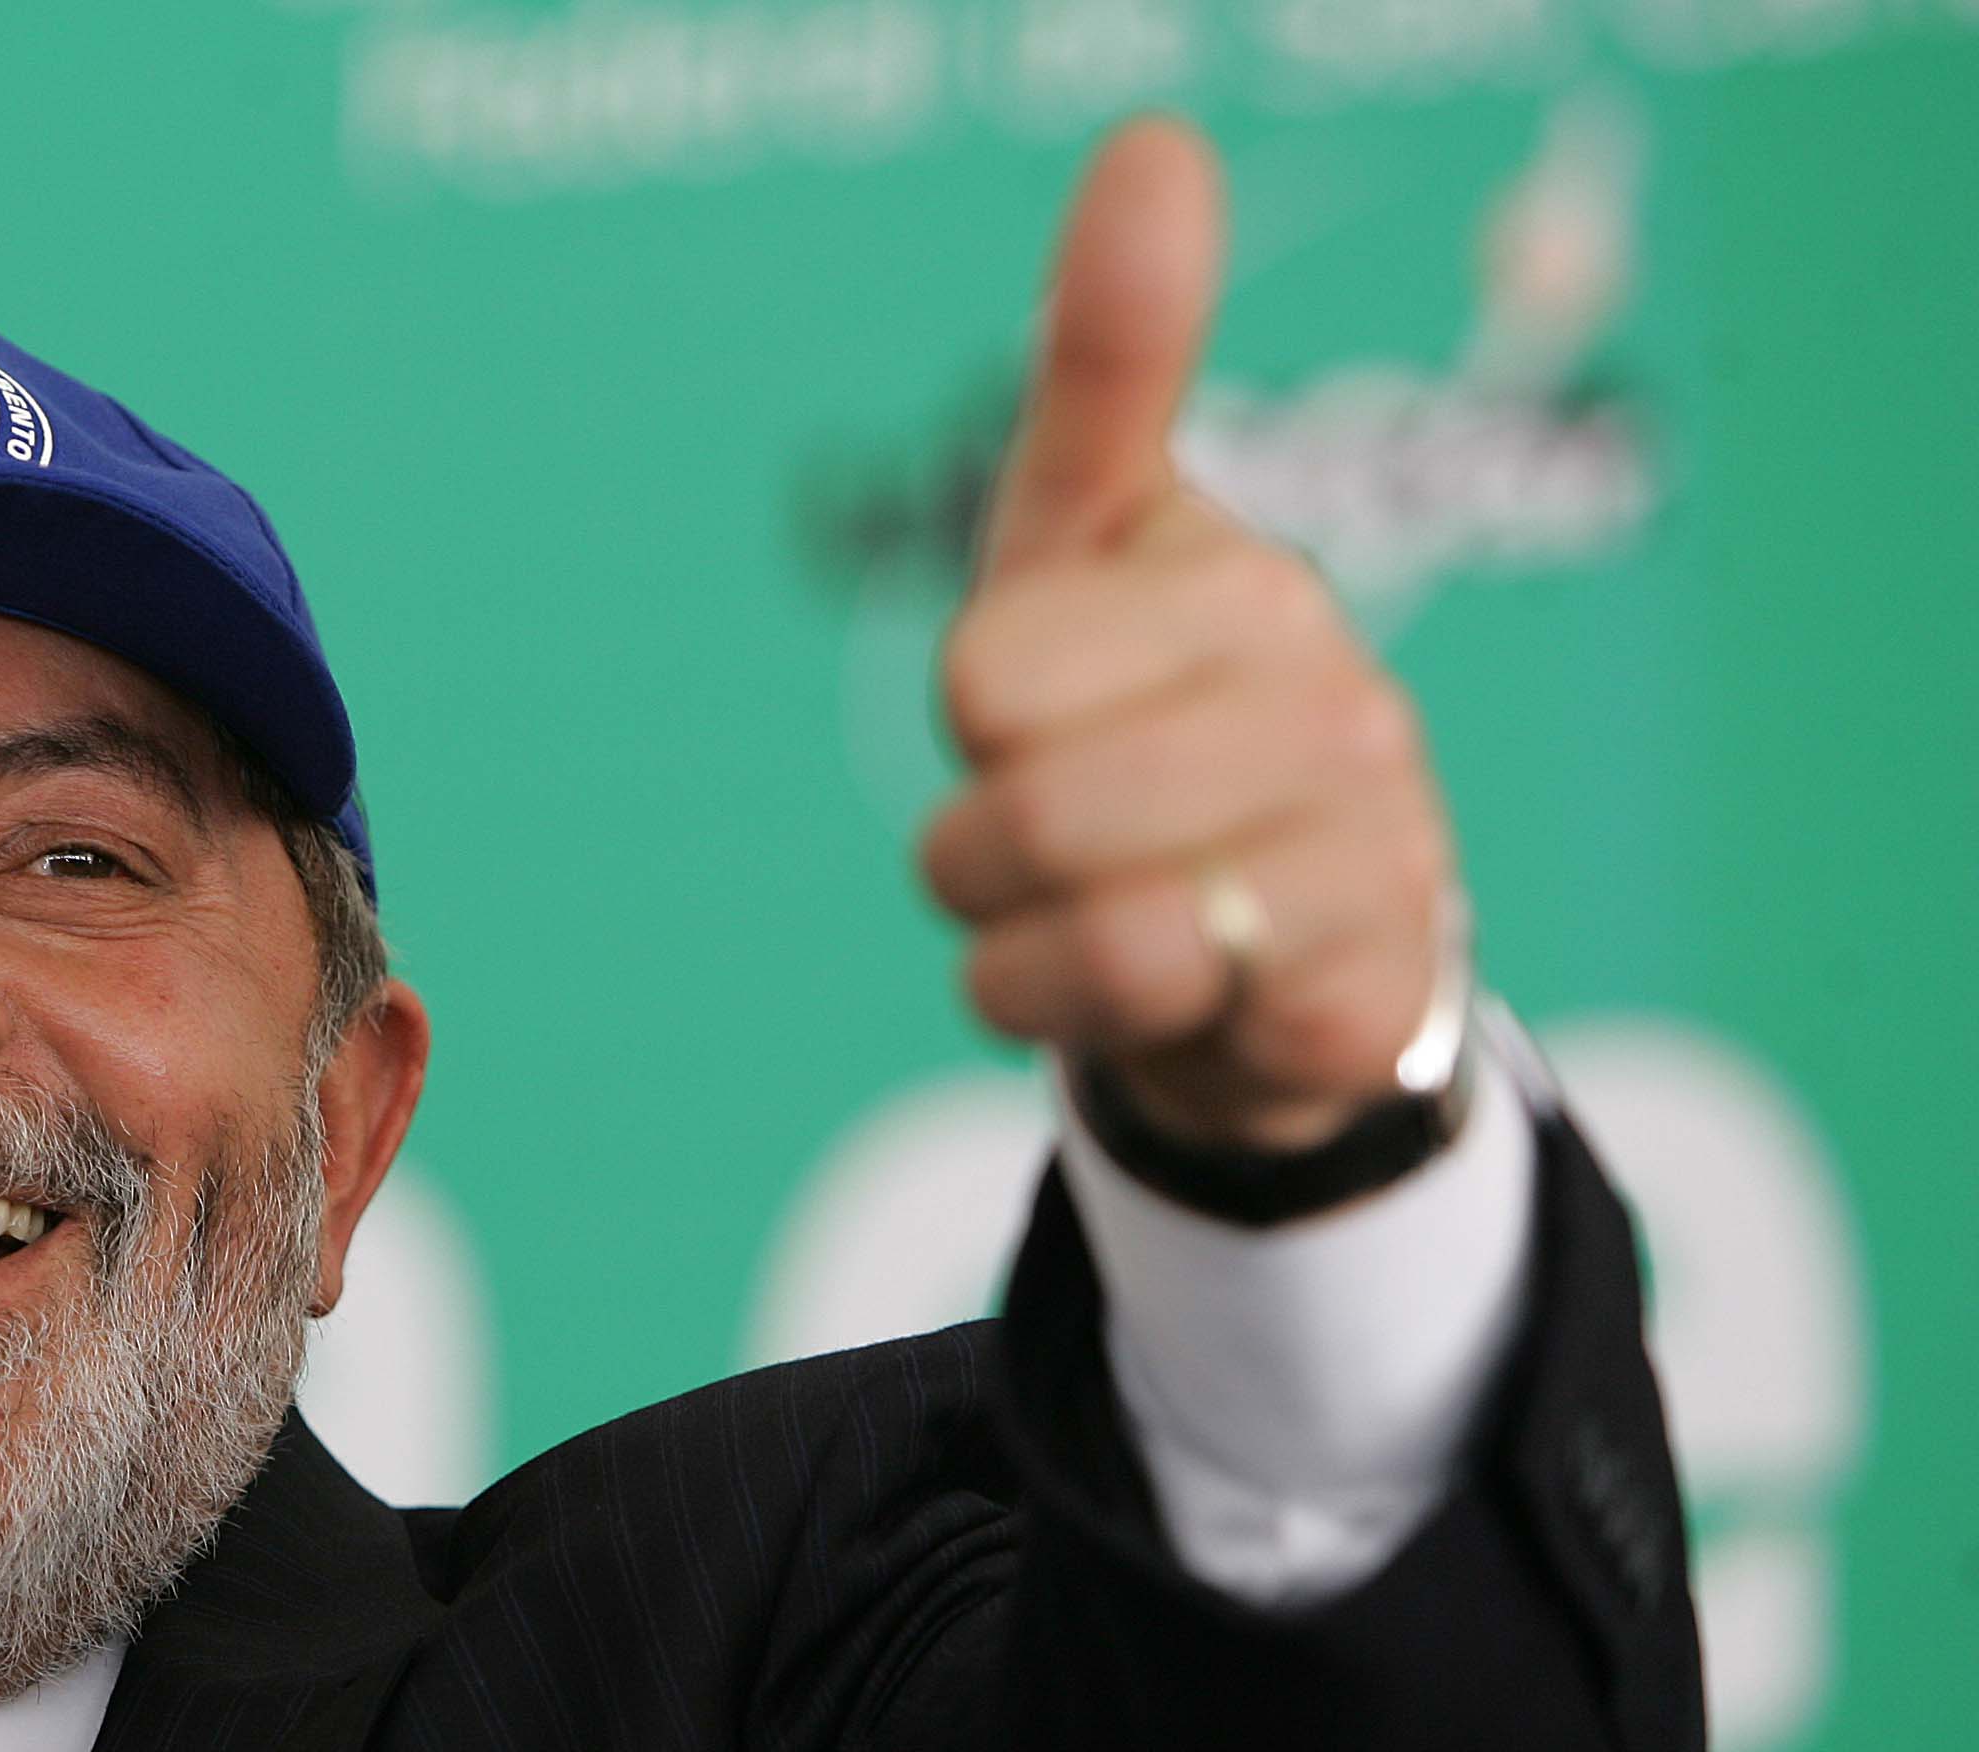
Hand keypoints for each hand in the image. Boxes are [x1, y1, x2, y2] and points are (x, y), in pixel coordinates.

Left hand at [918, 118, 1456, 1152]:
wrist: (1273, 961)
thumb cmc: (1147, 726)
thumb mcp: (1090, 548)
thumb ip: (1111, 359)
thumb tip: (1155, 140)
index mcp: (1243, 583)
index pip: (984, 675)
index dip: (978, 721)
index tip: (1045, 716)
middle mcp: (1332, 700)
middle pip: (1020, 801)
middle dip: (985, 848)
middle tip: (1062, 836)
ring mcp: (1369, 849)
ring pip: (1072, 909)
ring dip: (1022, 941)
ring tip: (1096, 909)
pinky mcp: (1366, 987)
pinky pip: (1129, 1006)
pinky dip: (1076, 1016)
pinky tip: (1155, 992)